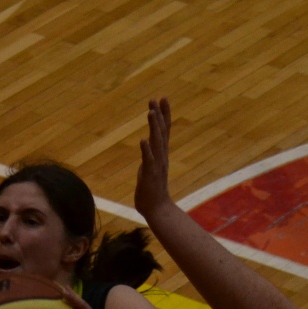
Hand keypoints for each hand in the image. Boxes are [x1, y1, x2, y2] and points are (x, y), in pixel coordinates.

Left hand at [135, 97, 174, 220]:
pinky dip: (146, 150)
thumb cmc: (152, 189)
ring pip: (156, 143)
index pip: (164, 131)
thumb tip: (147, 144)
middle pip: (161, 132)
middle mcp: (161, 157)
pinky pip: (148, 161)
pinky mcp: (150, 175)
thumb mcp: (150, 167)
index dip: (164, 114)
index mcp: (161, 154)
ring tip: (151, 113)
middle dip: (159, 115)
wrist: (157, 210)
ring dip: (154, 128)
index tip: (162, 98)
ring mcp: (157, 165)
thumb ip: (150, 155)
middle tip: (156, 99)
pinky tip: (143, 140)